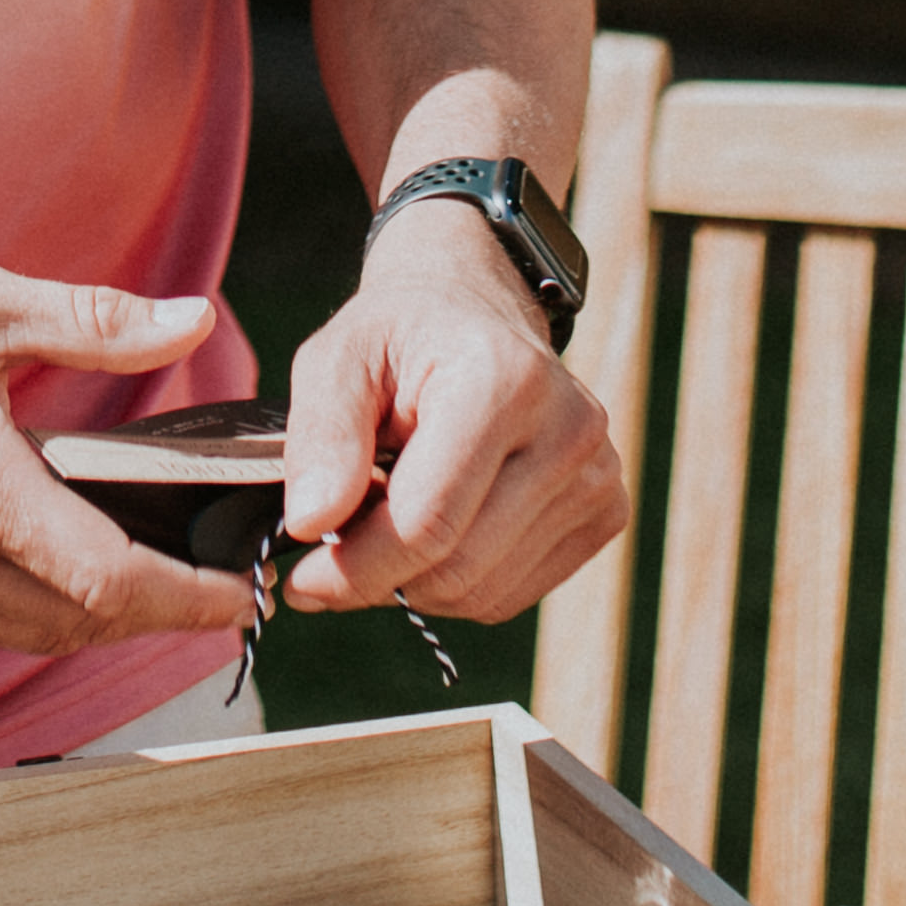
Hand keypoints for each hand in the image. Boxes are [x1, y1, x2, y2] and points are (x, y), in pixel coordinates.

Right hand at [0, 264, 251, 652]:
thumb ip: (96, 323)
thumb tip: (193, 322)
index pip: (104, 579)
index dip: (183, 598)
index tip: (238, 595)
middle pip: (78, 623)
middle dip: (155, 613)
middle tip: (211, 591)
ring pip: (31, 636)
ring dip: (96, 618)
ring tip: (151, 582)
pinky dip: (29, 611)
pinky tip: (56, 571)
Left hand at [278, 195, 626, 621]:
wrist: (476, 311)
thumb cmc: (400, 335)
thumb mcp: (338, 358)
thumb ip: (321, 435)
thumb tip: (310, 523)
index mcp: (504, 380)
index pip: (427, 521)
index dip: (354, 569)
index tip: (300, 580)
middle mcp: (569, 428)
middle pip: (458, 567)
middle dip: (377, 580)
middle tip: (328, 562)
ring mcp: (598, 474)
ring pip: (484, 593)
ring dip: (415, 585)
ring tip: (381, 531)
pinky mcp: (605, 510)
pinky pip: (513, 594)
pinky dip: (458, 585)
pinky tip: (433, 536)